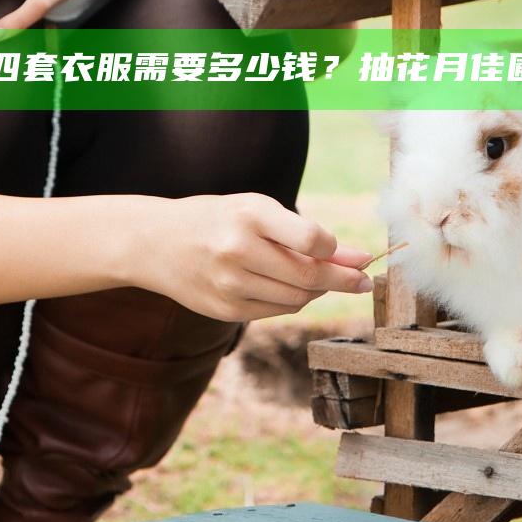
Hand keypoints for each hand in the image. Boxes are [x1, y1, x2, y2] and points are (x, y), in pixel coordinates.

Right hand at [131, 193, 374, 322]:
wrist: (156, 243)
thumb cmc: (218, 219)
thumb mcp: (257, 210)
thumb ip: (305, 234)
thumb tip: (359, 260)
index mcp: (249, 215)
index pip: (313, 240)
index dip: (338, 251)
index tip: (352, 254)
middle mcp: (237, 250)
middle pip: (309, 276)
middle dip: (344, 280)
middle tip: (365, 281)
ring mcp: (229, 284)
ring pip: (297, 299)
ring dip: (317, 291)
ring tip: (321, 279)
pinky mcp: (225, 310)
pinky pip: (277, 310)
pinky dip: (292, 300)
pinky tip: (290, 287)